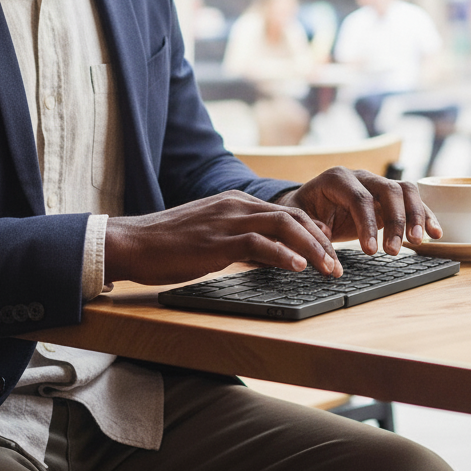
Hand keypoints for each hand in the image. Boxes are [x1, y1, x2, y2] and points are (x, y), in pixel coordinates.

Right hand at [105, 191, 342, 285]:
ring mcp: (227, 220)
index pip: (285, 211)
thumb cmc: (167, 243)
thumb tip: (267, 256)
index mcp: (234, 201)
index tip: (328, 250)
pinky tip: (298, 267)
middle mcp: (235, 205)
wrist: (133, 242)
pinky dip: (284, 255)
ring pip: (283, 226)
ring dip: (312, 249)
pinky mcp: (217, 241)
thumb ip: (237, 239)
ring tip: (328, 268)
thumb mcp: (209, 234)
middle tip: (337, 265)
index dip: (312, 231)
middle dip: (320, 241)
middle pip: (292, 216)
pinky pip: (260, 244)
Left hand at [278, 168, 441, 255]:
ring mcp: (377, 184)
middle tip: (393, 252)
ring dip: (415, 215)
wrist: (308, 203)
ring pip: (405, 191)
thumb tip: (325, 245)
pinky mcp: (389, 197)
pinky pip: (413, 200)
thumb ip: (309, 230)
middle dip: (395, 221)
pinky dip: (425, 215)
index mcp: (336, 178)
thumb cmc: (302, 211)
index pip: (358, 197)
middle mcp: (360, 176)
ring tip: (418, 241)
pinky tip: (435, 233)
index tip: (371, 252)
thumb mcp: (296, 219)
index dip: (367, 224)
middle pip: (387, 190)